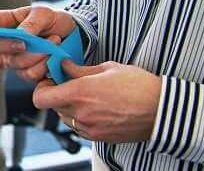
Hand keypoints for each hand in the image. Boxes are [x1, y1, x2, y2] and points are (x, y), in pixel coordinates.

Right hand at [0, 6, 78, 81]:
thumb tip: (21, 35)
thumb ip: (31, 23)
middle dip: (8, 45)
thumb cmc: (55, 21)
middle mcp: (4, 40)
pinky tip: (51, 57)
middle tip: (26, 41)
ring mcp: (13, 57)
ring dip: (37, 54)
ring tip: (53, 41)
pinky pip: (27, 74)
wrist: (74, 39)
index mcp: (4, 21)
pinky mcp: (25, 71)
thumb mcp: (45, 14)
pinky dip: (44, 65)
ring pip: (14, 62)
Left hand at [33, 60, 161, 142]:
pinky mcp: (98, 138)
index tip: (52, 79)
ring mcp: (89, 128)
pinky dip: (81, 118)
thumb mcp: (108, 68)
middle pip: (52, 106)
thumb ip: (79, 69)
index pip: (41, 97)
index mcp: (80, 93)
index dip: (42, 88)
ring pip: (65, 117)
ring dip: (68, 107)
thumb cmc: (139, 86)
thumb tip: (63, 66)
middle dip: (57, 94)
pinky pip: (79, 127)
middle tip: (70, 84)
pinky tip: (96, 107)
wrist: (163, 111)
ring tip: (87, 96)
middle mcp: (81, 113)